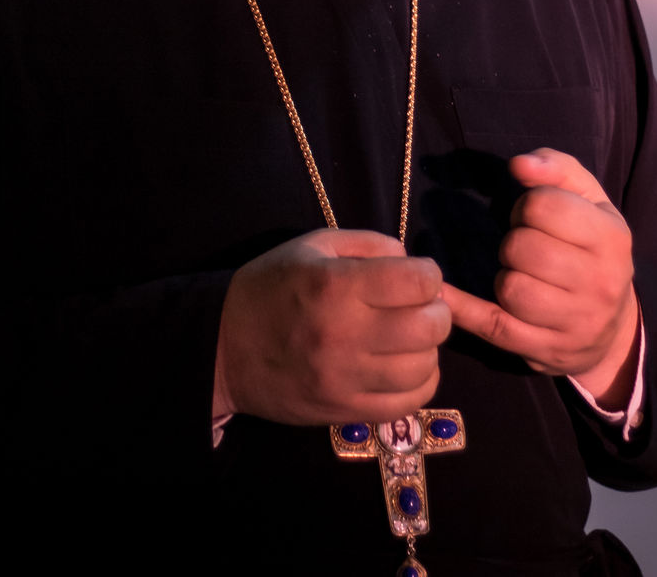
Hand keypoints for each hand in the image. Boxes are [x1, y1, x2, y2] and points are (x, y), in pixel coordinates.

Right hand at [216, 229, 450, 425]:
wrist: (222, 348)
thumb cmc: (271, 288)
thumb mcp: (312, 246)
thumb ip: (369, 244)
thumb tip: (414, 264)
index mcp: (337, 285)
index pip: (420, 281)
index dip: (427, 276)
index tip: (414, 279)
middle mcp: (345, 333)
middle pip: (431, 326)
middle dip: (434, 311)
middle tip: (415, 308)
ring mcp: (346, 378)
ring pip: (425, 367)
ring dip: (426, 349)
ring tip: (406, 339)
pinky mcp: (345, 411)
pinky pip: (409, 402)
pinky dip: (419, 383)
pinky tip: (401, 368)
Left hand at [442, 148, 639, 406]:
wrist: (614, 330)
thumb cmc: (593, 251)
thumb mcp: (590, 204)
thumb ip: (558, 169)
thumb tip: (519, 163)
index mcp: (611, 238)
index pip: (544, 206)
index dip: (526, 206)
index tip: (533, 219)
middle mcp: (600, 282)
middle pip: (523, 248)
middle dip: (513, 243)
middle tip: (525, 250)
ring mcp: (575, 322)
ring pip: (511, 288)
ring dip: (505, 278)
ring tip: (521, 276)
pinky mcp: (546, 350)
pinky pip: (492, 326)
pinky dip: (463, 308)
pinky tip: (443, 294)